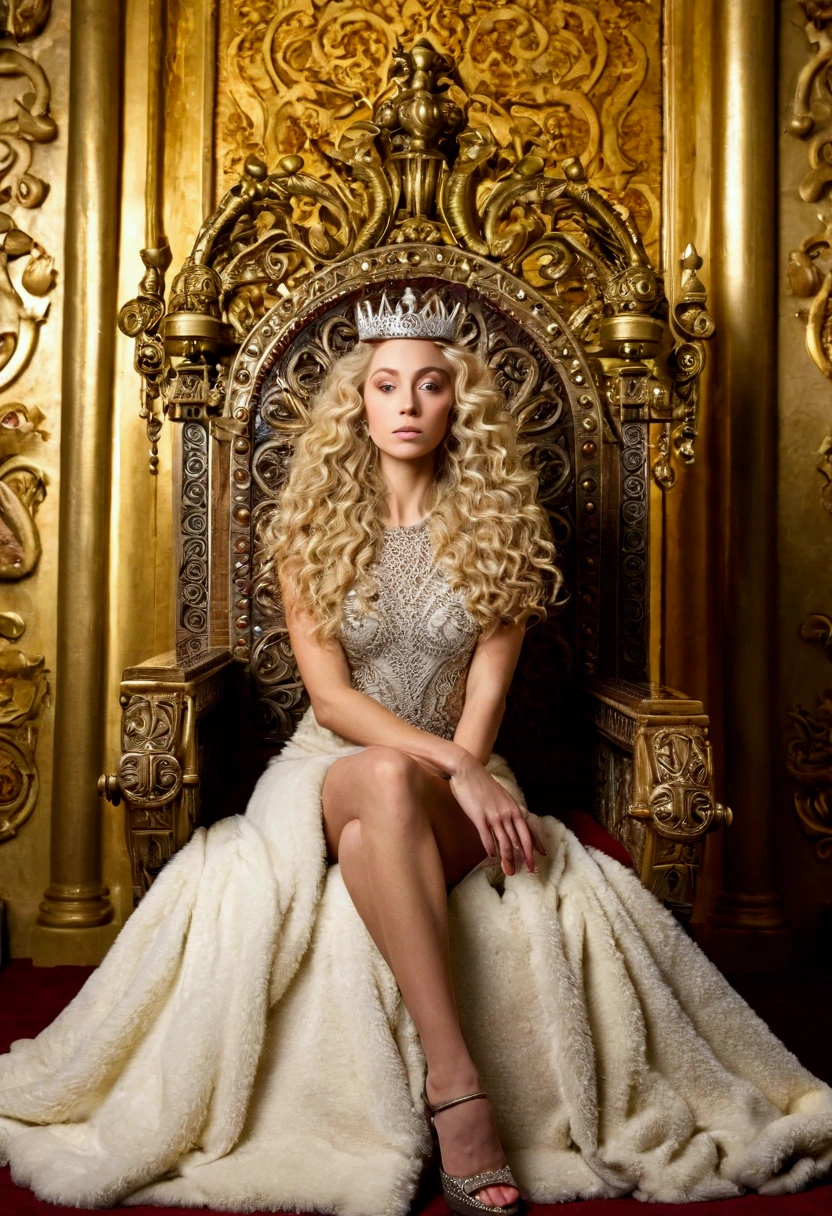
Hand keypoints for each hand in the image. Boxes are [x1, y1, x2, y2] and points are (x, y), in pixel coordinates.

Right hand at [449, 751, 546, 874]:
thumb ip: (508, 810)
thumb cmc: (484, 785)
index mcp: (514, 808)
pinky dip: (490, 848)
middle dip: (526, 858)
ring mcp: (494, 816)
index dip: (535, 845)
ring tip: (509, 872)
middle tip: (530, 871)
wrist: (468, 770)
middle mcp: (507, 813)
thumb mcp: (502, 797)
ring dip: (508, 859)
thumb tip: (512, 825)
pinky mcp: (479, 817)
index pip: (528, 831)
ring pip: (505, 842)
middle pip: (519, 840)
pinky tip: (491, 857)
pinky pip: (487, 837)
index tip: (541, 857)